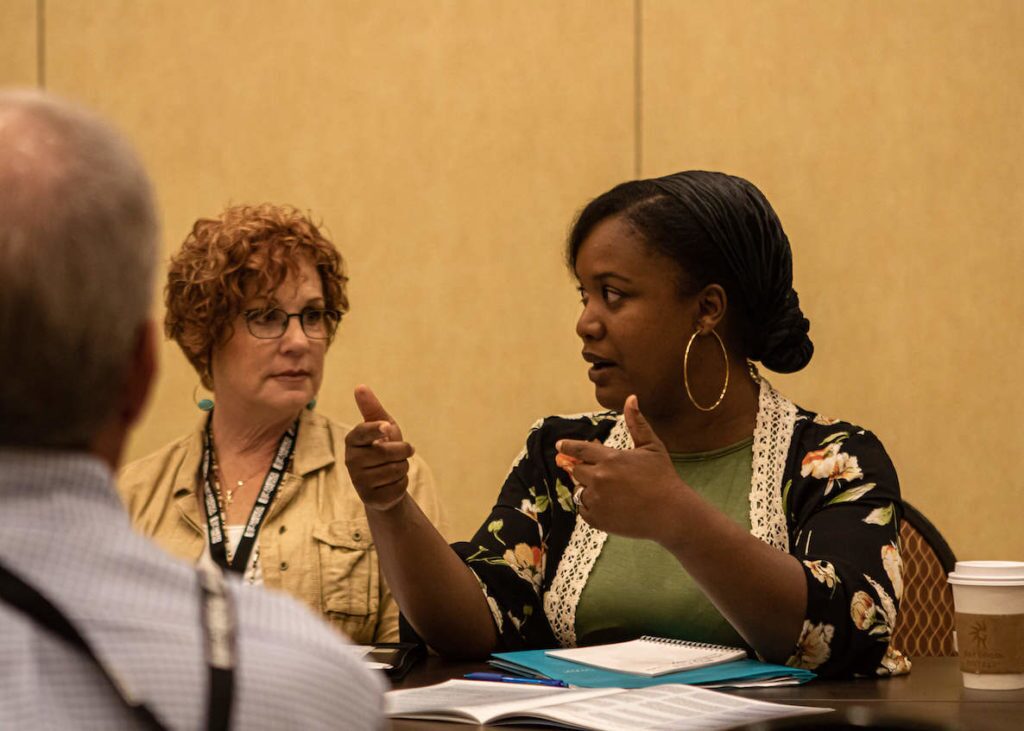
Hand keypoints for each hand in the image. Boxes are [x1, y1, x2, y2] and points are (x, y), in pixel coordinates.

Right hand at [344, 385, 414, 511]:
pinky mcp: (370, 498)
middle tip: (402, 452)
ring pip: (396, 469)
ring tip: (394, 467)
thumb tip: (360, 386)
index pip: (363, 433)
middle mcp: (351, 461)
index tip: (388, 428)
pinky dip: (402, 483)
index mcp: (352, 440)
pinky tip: (392, 483)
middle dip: (403, 451)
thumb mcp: (383, 426)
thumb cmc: (383, 447)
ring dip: (403, 467)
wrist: (385, 481)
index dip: (376, 430)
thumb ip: (372, 408)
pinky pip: (399, 486)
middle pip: (387, 452)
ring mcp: (358, 481)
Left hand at [556, 395, 685, 542]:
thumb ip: (636, 423)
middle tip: (601, 474)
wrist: (670, 513)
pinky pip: (584, 510)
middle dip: (584, 470)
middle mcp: (599, 478)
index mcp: (609, 458)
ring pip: (579, 491)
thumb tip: (631, 397)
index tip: (559, 446)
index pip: (579, 450)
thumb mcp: (651, 446)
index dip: (568, 447)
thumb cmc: (663, 477)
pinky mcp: (597, 519)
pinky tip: (609, 505)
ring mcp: (597, 500)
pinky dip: (592, 507)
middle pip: (577, 471)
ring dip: (588, 489)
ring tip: (610, 492)